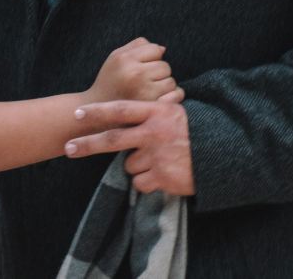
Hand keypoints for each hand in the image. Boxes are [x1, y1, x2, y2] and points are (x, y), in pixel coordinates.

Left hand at [66, 99, 194, 195]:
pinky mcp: (163, 177)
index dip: (97, 112)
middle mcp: (154, 133)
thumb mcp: (176, 112)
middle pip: (112, 139)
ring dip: (137, 165)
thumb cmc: (197, 131)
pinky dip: (147, 181)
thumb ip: (153, 111)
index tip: (76, 114)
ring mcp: (158, 156)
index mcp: (157, 112)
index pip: (120, 110)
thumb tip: (128, 111)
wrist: (225, 154)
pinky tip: (163, 175)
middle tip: (67, 148)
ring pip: (128, 164)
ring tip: (158, 160)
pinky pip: (140, 182)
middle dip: (87, 144)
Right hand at [86, 37, 178, 104]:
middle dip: (158, 72)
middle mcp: (135, 74)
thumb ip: (137, 46)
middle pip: (165, 66)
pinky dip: (173, 96)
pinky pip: (176, 96)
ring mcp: (145, 92)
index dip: (151, 57)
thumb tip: (163, 49)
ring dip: (164, 85)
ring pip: (171, 82)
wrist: (99, 110)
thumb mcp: (116, 57)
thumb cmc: (110, 80)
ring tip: (149, 91)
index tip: (142, 66)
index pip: (154, 49)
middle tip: (146, 81)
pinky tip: (160, 98)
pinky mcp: (153, 108)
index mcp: (125, 59)